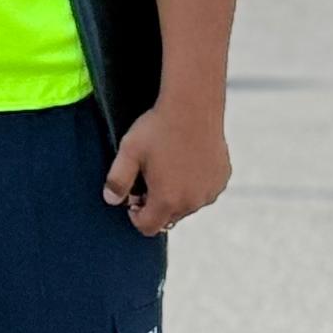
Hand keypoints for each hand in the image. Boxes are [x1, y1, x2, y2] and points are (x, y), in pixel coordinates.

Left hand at [101, 104, 230, 237]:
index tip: (133, 195)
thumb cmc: (158, 128)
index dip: (136, 215)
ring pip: (188, 205)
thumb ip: (117, 180)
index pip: (148, 227)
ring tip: (169, 166)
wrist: (193, 105)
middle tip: (149, 176)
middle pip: (168, 217)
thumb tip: (111, 200)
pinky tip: (187, 161)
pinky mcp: (222, 178)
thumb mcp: (128, 152)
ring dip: (177, 195)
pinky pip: (204, 191)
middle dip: (156, 204)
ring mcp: (210, 191)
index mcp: (167, 200)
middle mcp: (192, 202)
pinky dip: (195, 184)